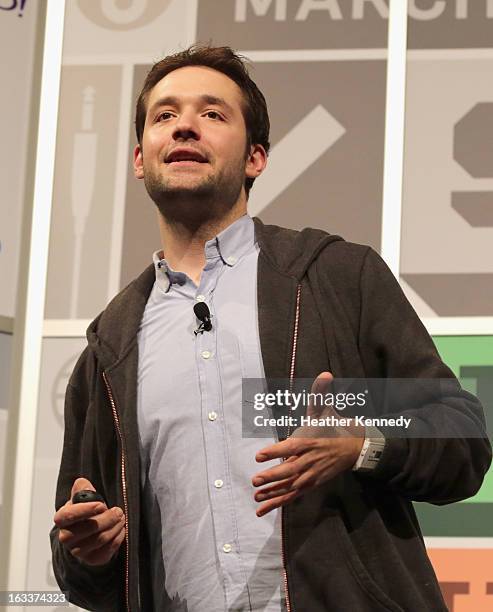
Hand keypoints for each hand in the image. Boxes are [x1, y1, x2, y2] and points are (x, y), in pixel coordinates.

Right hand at [54, 478, 125, 565]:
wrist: (84, 536)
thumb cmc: (84, 514)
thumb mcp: (81, 499)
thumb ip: (82, 490)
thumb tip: (82, 483)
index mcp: (62, 519)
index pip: (68, 516)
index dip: (85, 510)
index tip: (101, 505)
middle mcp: (66, 537)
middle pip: (90, 528)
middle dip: (108, 517)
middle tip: (118, 511)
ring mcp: (78, 551)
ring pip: (101, 539)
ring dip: (115, 526)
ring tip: (120, 518)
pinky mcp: (91, 559)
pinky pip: (108, 550)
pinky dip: (117, 538)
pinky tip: (120, 530)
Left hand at [252, 372, 364, 516]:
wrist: (355, 448)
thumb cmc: (333, 427)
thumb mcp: (324, 409)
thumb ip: (320, 392)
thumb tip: (325, 373)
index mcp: (308, 441)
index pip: (290, 447)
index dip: (274, 452)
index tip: (259, 455)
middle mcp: (308, 460)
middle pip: (289, 470)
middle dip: (272, 475)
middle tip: (256, 479)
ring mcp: (310, 475)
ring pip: (289, 486)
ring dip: (273, 493)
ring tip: (256, 498)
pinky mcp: (310, 484)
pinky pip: (292, 495)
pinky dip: (277, 502)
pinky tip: (261, 508)